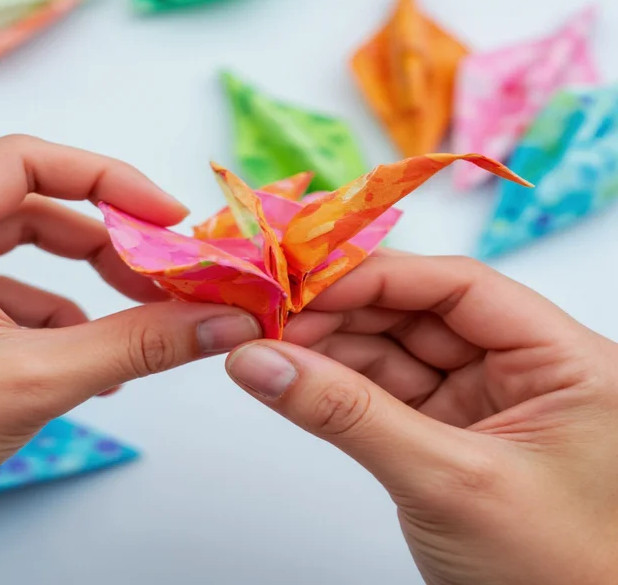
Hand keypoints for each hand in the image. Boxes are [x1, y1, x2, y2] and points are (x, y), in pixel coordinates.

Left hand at [0, 136, 259, 559]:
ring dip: (78, 286)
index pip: (25, 161)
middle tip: (160, 275)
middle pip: (26, 206)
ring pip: (12, 253)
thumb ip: (133, 345)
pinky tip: (82, 359)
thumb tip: (219, 323)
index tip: (166, 215)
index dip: (107, 180)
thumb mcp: (29, 382)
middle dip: (102, 242)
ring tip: (135, 324)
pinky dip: (44, 318)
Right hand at [225, 250, 617, 584]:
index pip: (460, 287)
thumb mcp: (448, 483)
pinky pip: (386, 393)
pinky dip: (339, 385)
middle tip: (273, 316)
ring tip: (270, 348)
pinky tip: (296, 378)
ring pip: (396, 351)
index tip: (305, 282)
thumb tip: (264, 363)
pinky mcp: (449, 435)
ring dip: (332, 348)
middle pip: (420, 313)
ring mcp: (484, 404)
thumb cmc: (554, 576)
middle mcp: (526, 372)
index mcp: (565, 362)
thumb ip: (349, 415)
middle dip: (343, 312)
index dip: (378, 276)